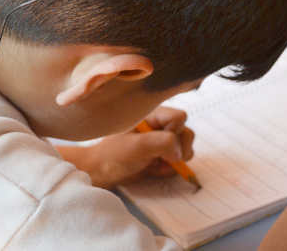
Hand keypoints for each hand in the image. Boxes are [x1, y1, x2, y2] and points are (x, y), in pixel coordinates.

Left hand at [71, 106, 194, 188]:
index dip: (174, 132)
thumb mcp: (138, 146)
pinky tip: (153, 169)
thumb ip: (164, 142)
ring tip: (155, 164)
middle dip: (177, 149)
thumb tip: (180, 152)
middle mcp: (159, 125)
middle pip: (186, 133)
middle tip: (160, 157)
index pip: (180, 118)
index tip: (156, 143)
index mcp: (152, 114)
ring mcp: (161, 141)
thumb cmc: (113, 155)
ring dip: (173, 161)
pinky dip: (169, 169)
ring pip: (185, 149)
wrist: (100, 172)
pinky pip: (178, 162)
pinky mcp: (161, 155)